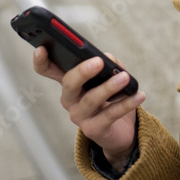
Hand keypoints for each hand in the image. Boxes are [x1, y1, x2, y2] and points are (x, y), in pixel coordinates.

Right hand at [33, 47, 145, 168]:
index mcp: (69, 81)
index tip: (41, 49)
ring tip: (125, 78)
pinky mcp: (93, 130)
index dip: (41, 60)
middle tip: (99, 61)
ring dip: (109, 87)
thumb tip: (109, 60)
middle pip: (69, 83)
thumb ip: (108, 64)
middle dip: (83, 71)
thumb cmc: (111, 96)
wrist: (120, 130)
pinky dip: (126, 103)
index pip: (48, 70)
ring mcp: (79, 115)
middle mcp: (69, 98)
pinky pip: (110, 114)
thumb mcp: (108, 76)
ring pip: (91, 99)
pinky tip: (138, 95)